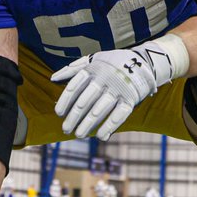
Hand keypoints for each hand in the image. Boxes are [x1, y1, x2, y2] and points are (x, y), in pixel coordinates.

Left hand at [51, 37, 184, 139]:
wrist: (143, 62)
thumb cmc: (112, 63)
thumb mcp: (93, 60)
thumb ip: (73, 69)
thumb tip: (52, 78)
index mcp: (93, 69)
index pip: (74, 87)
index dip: (65, 101)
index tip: (59, 113)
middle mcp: (104, 79)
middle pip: (84, 101)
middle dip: (73, 117)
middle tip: (66, 129)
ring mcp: (118, 89)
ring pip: (99, 111)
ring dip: (87, 125)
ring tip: (79, 134)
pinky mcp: (131, 99)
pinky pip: (118, 115)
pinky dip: (109, 127)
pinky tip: (100, 136)